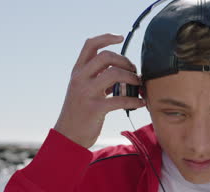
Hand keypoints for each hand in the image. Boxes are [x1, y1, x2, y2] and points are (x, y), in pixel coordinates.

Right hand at [54, 33, 145, 148]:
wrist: (68, 136)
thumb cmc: (80, 112)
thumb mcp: (84, 90)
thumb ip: (98, 78)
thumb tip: (123, 71)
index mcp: (78, 72)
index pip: (90, 45)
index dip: (106, 37)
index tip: (121, 37)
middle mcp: (80, 79)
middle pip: (106, 56)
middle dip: (125, 61)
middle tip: (134, 71)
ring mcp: (86, 93)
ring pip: (114, 74)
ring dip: (132, 78)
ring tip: (139, 85)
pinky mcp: (95, 108)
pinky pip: (120, 99)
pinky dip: (135, 100)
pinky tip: (141, 103)